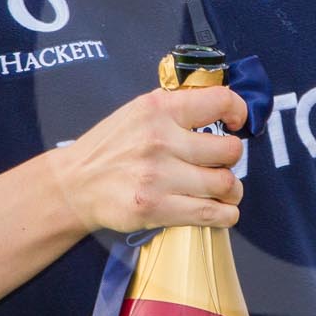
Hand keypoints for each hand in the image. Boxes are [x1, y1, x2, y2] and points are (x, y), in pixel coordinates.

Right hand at [50, 86, 247, 232]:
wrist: (75, 184)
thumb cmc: (112, 146)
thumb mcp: (137, 111)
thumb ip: (175, 106)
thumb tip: (220, 106)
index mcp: (158, 109)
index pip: (220, 101)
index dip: (239, 112)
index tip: (237, 124)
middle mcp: (160, 140)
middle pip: (229, 150)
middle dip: (232, 160)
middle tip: (223, 165)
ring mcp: (157, 176)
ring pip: (225, 184)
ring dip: (232, 190)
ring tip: (225, 190)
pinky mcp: (155, 208)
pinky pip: (210, 213)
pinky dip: (226, 214)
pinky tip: (222, 211)